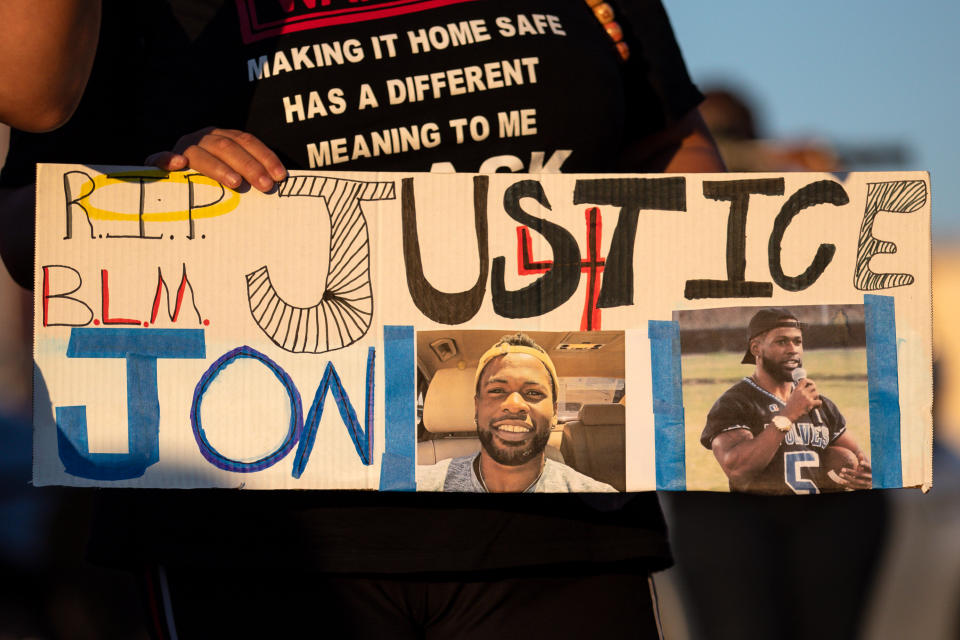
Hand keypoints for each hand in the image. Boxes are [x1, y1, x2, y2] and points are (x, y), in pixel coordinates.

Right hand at [146, 127, 286, 192]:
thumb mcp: (233, 173)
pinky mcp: (161, 161)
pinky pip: (160, 158)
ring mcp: (183, 148)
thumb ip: (249, 174)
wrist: (172, 183)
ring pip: (201, 154)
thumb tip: (278, 182)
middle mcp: (204, 138)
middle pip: (228, 147)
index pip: (247, 141)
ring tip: (236, 182)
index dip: (265, 157)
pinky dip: (167, 160)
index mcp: (223, 138)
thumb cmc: (213, 183)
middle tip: (265, 185)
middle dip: (249, 166)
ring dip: (219, 167)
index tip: (280, 176)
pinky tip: (178, 164)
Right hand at [783, 377, 821, 421]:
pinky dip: (819, 405)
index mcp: (797, 390)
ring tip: (814, 402)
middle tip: (813, 396)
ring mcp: (806, 397)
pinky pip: (819, 401)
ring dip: (816, 398)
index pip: (804, 380)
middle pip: (813, 386)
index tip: (810, 385)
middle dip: (814, 391)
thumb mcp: (791, 396)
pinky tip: (816, 407)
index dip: (809, 382)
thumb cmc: (789, 407)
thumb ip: (798, 393)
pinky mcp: (810, 403)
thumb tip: (804, 392)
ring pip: (817, 393)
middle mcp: (802, 392)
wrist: (788, 414)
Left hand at [831, 455, 872, 490]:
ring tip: (840, 474)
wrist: (872, 483)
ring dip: (848, 478)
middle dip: (851, 472)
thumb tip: (860, 453)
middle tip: (842, 469)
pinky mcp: (863, 488)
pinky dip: (848, 484)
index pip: (869, 467)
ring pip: (857, 481)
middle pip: (860, 475)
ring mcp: (868, 484)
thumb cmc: (867, 472)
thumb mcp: (865, 467)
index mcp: (872, 471)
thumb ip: (862, 461)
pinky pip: (855, 487)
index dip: (865, 465)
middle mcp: (871, 478)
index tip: (860, 462)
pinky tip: (841, 481)